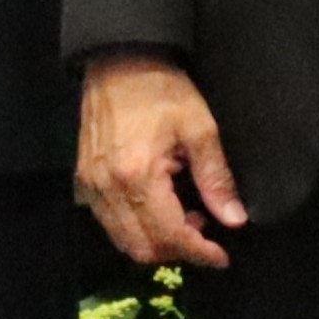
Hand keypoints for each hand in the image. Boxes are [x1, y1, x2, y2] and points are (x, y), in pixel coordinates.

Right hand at [78, 55, 244, 271]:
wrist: (118, 61)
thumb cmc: (162, 90)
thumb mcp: (200, 129)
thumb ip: (216, 179)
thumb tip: (234, 220)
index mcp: (138, 175)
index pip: (170, 235)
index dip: (199, 253)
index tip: (221, 257)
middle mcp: (108, 189)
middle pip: (143, 249)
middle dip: (178, 252)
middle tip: (205, 236)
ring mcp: (91, 188)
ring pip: (124, 242)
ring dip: (157, 243)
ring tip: (186, 220)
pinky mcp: (84, 182)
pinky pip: (110, 224)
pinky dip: (137, 230)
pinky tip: (159, 209)